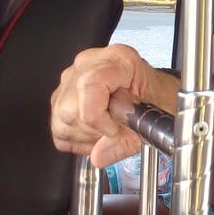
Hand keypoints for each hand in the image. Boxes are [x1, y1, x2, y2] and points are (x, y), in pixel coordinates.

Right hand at [50, 44, 155, 166]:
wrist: (155, 95)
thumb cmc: (156, 97)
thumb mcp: (152, 118)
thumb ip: (127, 140)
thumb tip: (100, 155)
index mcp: (118, 59)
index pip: (89, 85)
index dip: (97, 116)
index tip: (114, 129)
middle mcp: (90, 63)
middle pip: (68, 108)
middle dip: (92, 130)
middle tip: (115, 130)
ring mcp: (72, 78)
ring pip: (60, 119)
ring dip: (84, 136)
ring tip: (108, 129)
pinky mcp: (62, 95)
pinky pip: (57, 128)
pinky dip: (76, 138)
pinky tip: (97, 131)